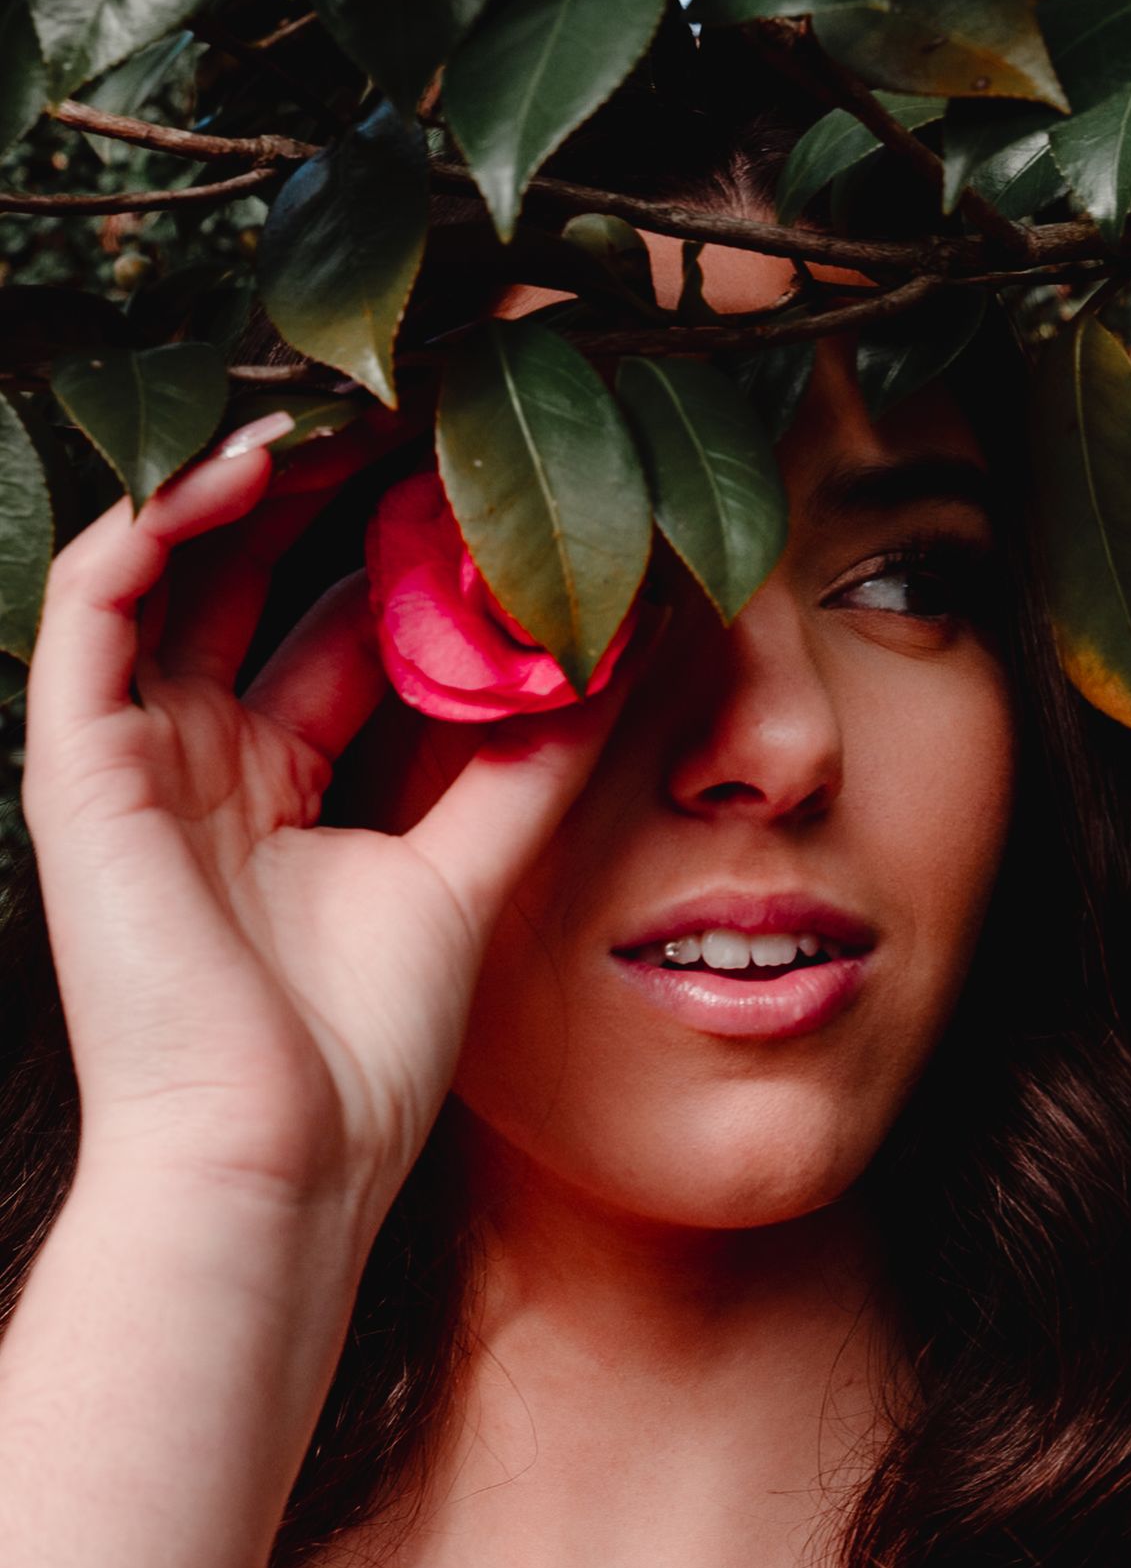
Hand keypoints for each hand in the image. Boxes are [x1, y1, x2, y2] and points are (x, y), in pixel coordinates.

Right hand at [21, 418, 649, 1234]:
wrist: (272, 1162)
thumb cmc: (358, 1052)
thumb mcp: (467, 875)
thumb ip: (530, 766)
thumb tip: (618, 656)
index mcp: (279, 789)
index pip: (338, 631)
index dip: (403, 550)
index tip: (483, 475)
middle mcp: (201, 760)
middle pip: (259, 582)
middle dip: (332, 493)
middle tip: (421, 408)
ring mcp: (135, 758)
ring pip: (174, 567)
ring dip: (248, 479)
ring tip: (343, 404)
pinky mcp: (76, 763)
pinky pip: (96, 602)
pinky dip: (157, 522)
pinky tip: (248, 461)